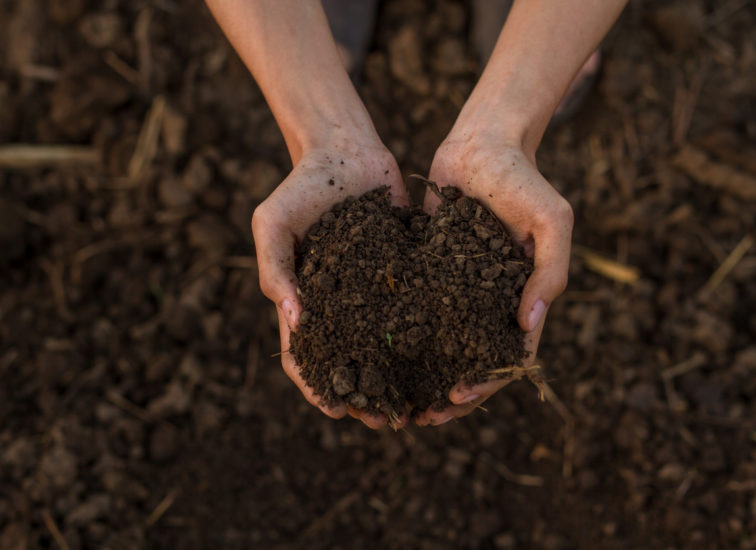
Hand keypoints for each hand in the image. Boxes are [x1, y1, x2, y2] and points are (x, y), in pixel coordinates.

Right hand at [252, 137, 408, 429]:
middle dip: (364, 394)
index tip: (337, 409)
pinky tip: (447, 355)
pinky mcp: (404, 271)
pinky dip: (426, 335)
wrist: (346, 149)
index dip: (317, 386)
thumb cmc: (301, 186)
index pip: (304, 355)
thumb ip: (275, 269)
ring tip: (418, 402)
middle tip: (385, 420)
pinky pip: (415, 308)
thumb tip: (295, 320)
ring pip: (385, 344)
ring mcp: (372, 289)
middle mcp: (339, 301)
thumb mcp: (273, 223)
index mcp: (303, 299)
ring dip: (398, 376)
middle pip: (349, 360)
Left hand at [414, 136, 573, 425]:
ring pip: (442, 341)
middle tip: (423, 416)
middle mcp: (490, 299)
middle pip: (472, 358)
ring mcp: (458, 287)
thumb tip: (529, 326)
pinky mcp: (430, 270)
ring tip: (398, 397)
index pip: (508, 355)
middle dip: (451, 392)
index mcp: (523, 298)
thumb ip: (550, 270)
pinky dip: (404, 333)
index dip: (487, 383)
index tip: (458, 400)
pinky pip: (417, 307)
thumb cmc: (524, 179)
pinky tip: (378, 351)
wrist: (482, 143)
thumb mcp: (552, 220)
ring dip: (425, 372)